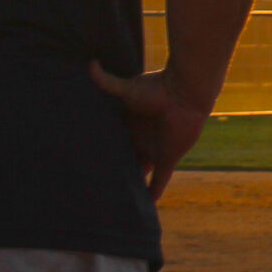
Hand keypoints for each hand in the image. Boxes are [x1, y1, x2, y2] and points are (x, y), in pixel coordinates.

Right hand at [90, 61, 212, 200]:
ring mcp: (154, 151)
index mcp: (129, 127)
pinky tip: (146, 207)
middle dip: (114, 173)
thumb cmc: (157, 88)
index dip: (103, 155)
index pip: (114, 145)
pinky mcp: (167, 159)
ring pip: (140, 174)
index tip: (86, 165)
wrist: (184, 93)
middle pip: (125, 162)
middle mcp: (141, 141)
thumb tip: (89, 64)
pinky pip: (159, 181)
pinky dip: (152, 193)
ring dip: (131, 186)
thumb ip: (106, 81)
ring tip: (115, 203)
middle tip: (96, 188)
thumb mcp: (126, 89)